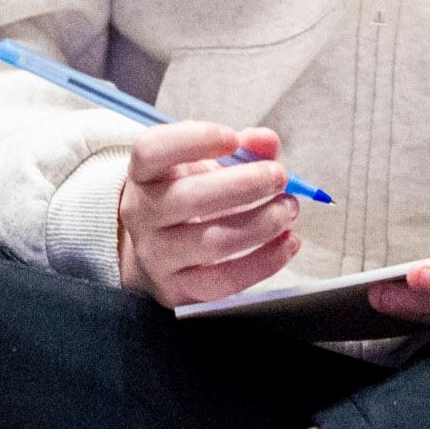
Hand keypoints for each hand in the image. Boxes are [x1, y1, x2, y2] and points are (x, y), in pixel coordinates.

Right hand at [115, 120, 301, 307]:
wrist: (158, 249)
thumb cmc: (189, 195)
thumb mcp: (205, 163)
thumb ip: (242, 148)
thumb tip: (266, 141)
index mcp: (143, 174)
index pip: (152, 150)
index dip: (195, 140)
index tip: (233, 139)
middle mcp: (141, 214)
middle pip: (189, 198)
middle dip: (245, 184)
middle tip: (279, 176)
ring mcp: (156, 255)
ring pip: (213, 242)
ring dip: (262, 223)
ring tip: (287, 208)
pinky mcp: (178, 289)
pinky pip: (225, 280)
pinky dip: (265, 261)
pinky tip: (288, 242)